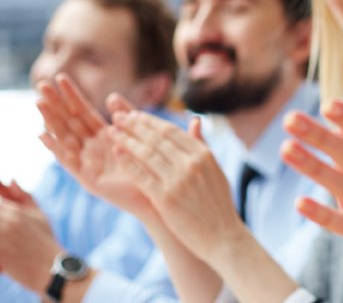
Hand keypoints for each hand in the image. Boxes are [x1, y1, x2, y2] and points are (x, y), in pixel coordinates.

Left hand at [0, 191, 61, 293]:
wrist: (50, 269)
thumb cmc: (45, 241)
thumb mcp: (38, 216)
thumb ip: (23, 196)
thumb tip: (11, 180)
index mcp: (14, 211)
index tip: (3, 204)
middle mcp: (5, 223)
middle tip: (5, 224)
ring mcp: (1, 239)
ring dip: (0, 229)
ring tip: (6, 234)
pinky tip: (3, 253)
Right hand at [36, 75, 154, 220]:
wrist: (159, 196)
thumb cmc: (154, 168)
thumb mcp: (141, 136)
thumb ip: (129, 116)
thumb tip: (112, 95)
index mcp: (106, 136)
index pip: (85, 111)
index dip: (73, 95)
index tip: (61, 76)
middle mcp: (93, 148)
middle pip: (70, 121)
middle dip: (56, 103)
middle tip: (41, 84)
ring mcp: (89, 163)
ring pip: (65, 138)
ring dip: (51, 120)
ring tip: (39, 103)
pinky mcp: (88, 179)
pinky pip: (69, 162)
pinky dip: (56, 149)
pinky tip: (44, 135)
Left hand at [108, 111, 245, 261]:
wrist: (222, 236)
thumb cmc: (218, 204)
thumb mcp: (216, 170)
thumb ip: (202, 146)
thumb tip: (194, 120)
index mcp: (204, 155)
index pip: (171, 131)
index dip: (150, 121)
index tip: (135, 114)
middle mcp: (192, 164)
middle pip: (156, 138)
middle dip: (134, 125)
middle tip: (118, 116)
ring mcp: (178, 180)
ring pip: (146, 153)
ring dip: (126, 140)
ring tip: (111, 131)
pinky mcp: (165, 198)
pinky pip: (141, 176)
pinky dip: (128, 162)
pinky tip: (117, 153)